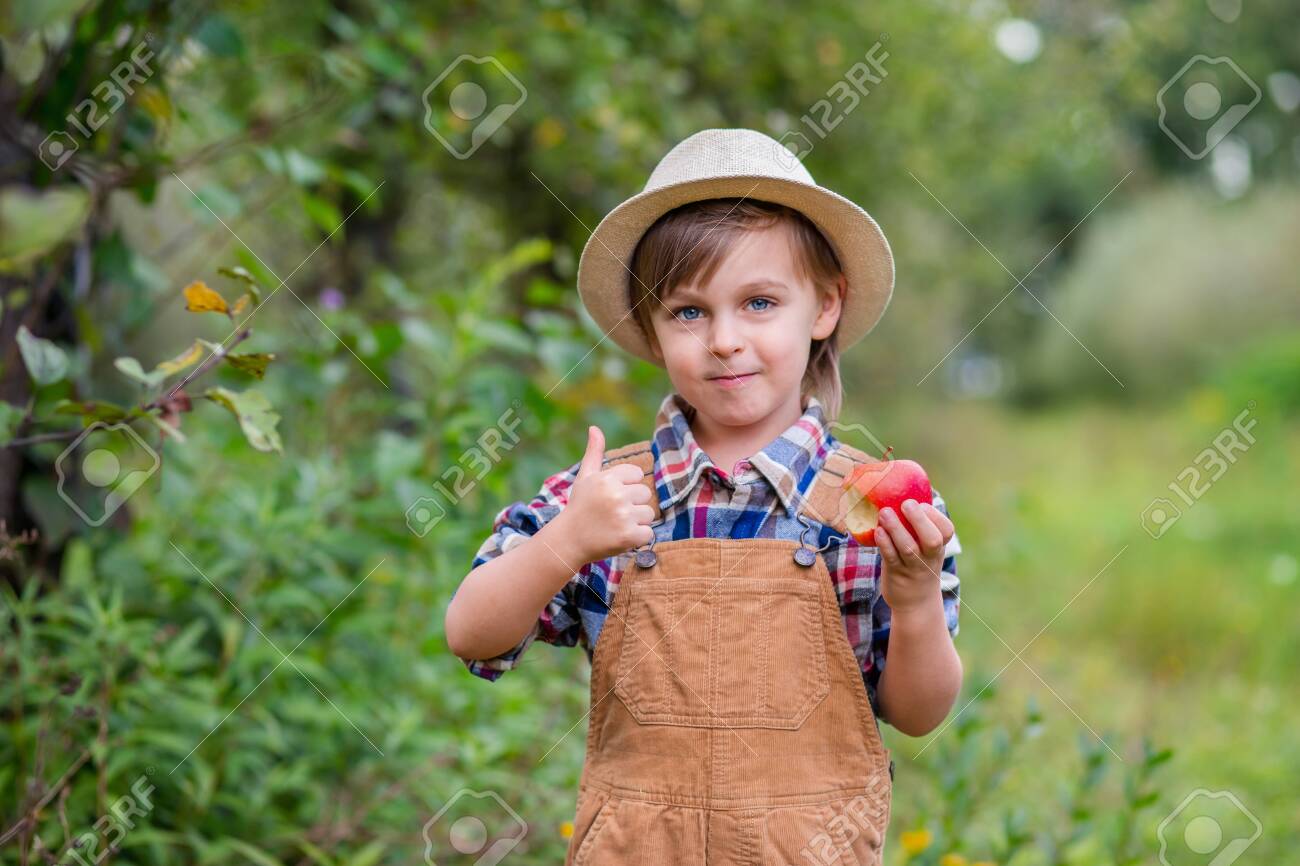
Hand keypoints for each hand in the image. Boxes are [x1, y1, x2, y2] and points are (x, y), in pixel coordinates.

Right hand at [558, 425, 656, 562]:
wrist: (568, 541)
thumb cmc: (579, 506)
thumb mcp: (585, 477)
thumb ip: (594, 452)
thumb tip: (594, 427)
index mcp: (607, 478)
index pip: (637, 475)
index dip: (627, 486)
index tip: (611, 497)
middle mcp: (616, 495)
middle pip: (645, 494)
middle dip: (633, 504)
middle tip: (613, 513)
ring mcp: (623, 516)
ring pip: (649, 514)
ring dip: (636, 521)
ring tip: (615, 525)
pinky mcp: (628, 536)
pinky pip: (648, 533)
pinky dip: (638, 538)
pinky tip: (620, 537)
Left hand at [875, 499, 954, 615]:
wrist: (916, 603)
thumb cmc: (918, 563)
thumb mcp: (926, 547)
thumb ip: (918, 526)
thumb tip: (899, 491)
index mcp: (939, 546)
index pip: (946, 530)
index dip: (933, 515)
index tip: (919, 504)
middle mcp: (930, 557)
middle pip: (932, 539)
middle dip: (919, 519)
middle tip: (905, 503)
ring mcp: (914, 567)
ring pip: (908, 548)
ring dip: (896, 528)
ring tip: (884, 512)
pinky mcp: (896, 574)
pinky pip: (891, 558)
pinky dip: (884, 544)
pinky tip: (877, 531)